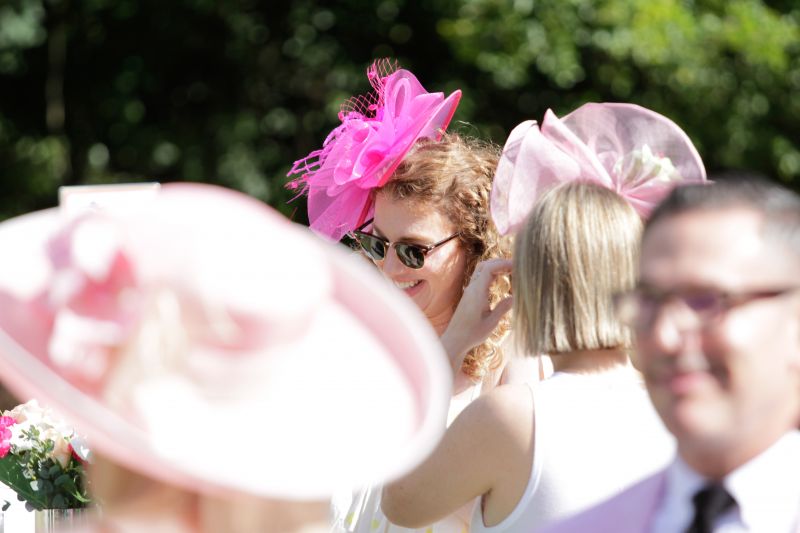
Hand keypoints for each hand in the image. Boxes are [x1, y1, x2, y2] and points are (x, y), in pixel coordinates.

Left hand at [441, 258, 512, 373]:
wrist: (455, 340)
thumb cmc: (472, 334)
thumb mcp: (491, 322)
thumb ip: (503, 308)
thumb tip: (515, 297)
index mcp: (477, 292)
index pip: (489, 268)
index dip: (503, 263)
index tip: (517, 265)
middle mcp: (472, 288)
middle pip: (485, 265)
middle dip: (500, 262)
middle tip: (516, 266)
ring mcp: (469, 291)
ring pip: (481, 270)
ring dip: (495, 267)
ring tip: (510, 270)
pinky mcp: (469, 295)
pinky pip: (480, 278)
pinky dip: (491, 274)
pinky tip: (500, 279)